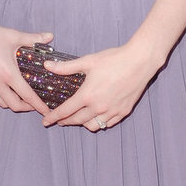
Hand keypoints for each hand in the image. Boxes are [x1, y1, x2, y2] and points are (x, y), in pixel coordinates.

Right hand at [0, 17, 51, 112]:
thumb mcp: (13, 36)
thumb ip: (33, 39)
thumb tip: (50, 36)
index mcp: (8, 74)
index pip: (28, 96)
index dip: (39, 105)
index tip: (46, 110)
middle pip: (15, 105)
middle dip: (26, 107)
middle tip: (32, 102)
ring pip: (1, 103)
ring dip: (11, 102)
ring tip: (17, 95)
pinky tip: (1, 90)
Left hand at [41, 41, 159, 131]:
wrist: (140, 61)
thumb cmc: (114, 59)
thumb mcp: (88, 61)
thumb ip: (66, 67)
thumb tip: (47, 66)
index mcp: (87, 95)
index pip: (65, 111)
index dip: (53, 117)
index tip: (46, 121)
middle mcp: (99, 107)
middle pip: (77, 121)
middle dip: (66, 121)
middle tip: (60, 120)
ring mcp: (112, 111)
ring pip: (93, 126)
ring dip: (83, 123)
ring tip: (78, 118)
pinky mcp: (124, 111)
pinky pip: (108, 123)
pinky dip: (99, 122)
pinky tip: (96, 116)